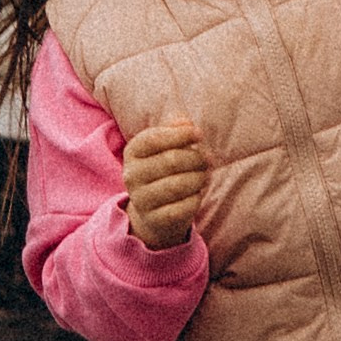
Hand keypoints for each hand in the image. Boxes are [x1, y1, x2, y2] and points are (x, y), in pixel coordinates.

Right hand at [123, 117, 208, 251]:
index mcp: (133, 152)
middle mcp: (132, 175)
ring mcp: (141, 199)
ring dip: (199, 178)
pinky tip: (196, 193)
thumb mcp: (166, 147)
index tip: (199, 134)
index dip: (181, 134)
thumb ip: (176, 130)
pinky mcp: (155, 219)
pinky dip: (196, 198)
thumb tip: (186, 122)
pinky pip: (185, 205)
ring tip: (204, 175)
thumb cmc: (165, 171)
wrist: (154, 212)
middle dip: (197, 158)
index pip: (154, 138)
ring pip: (180, 184)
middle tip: (208, 159)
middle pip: (172, 160)